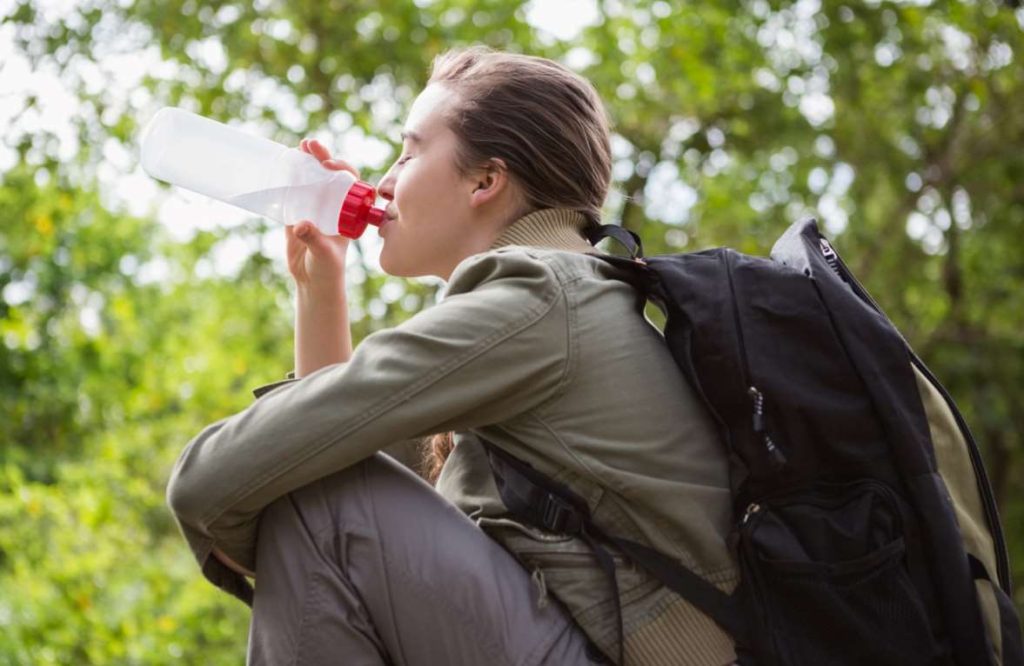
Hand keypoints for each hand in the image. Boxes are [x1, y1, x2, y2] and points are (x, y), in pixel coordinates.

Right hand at [285, 139, 360, 292]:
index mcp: (349, 211)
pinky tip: (282, 165)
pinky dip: (288, 177)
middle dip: (322, 157)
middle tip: (310, 145)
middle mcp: (334, 205)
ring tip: (297, 148)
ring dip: (305, 162)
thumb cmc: (327, 269)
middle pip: (330, 174)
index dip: (342, 168)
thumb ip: (314, 239)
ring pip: (312, 178)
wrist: (312, 282)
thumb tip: (300, 224)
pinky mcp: (297, 212)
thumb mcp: (324, 254)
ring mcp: (315, 207)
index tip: (329, 164)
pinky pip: (293, 190)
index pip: (351, 182)